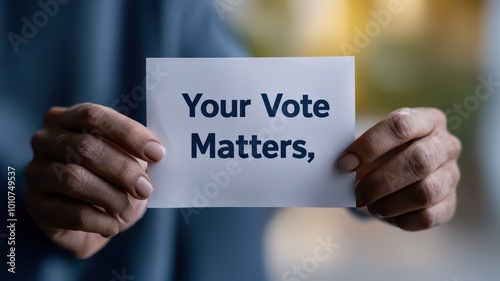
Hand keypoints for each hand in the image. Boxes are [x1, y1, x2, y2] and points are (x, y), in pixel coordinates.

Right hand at [25, 103, 164, 257]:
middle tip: (146, 188)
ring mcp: (36, 172)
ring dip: (111, 197)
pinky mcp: (35, 205)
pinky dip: (100, 221)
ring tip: (129, 211)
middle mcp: (45, 140)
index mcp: (68, 118)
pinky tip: (114, 225)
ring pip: (74, 180)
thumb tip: (156, 152)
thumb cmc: (113, 179)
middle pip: (85, 148)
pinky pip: (71, 213)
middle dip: (123, 170)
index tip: (157, 154)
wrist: (93, 220)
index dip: (128, 134)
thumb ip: (138, 151)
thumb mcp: (128, 159)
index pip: (94, 116)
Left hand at [338, 108, 461, 230]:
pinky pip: (428, 216)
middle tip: (357, 193)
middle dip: (380, 181)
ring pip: (425, 192)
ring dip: (389, 203)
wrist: (402, 173)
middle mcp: (446, 145)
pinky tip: (386, 213)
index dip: (370, 145)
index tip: (345, 163)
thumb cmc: (384, 153)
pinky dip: (401, 218)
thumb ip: (360, 150)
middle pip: (419, 161)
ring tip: (370, 205)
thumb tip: (343, 165)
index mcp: (427, 120)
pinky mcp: (450, 203)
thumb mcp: (374, 143)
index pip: (400, 126)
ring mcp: (452, 175)